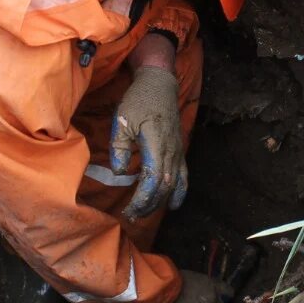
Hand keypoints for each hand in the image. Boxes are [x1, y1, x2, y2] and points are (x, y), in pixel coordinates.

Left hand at [110, 65, 186, 219]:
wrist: (159, 86)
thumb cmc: (138, 101)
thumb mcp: (121, 120)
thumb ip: (119, 147)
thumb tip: (119, 172)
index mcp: (156, 144)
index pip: (153, 180)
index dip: (141, 199)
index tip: (128, 210)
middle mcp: (171, 152)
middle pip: (164, 188)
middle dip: (148, 205)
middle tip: (131, 216)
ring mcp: (178, 152)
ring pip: (174, 185)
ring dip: (160, 202)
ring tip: (144, 213)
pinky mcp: (180, 151)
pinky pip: (184, 177)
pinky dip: (180, 193)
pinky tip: (174, 205)